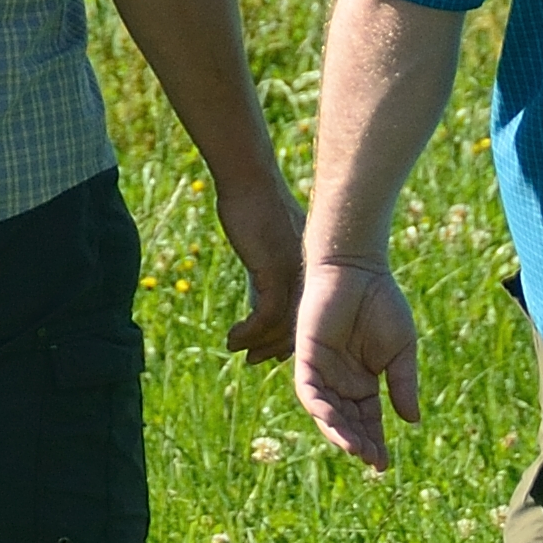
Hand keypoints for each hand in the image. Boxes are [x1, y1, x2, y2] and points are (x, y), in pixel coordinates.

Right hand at [212, 175, 310, 371]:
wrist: (250, 182)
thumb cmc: (252, 210)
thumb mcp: (263, 249)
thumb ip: (264, 275)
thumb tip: (257, 304)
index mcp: (309, 272)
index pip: (305, 317)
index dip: (287, 339)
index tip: (266, 351)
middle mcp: (308, 276)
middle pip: (299, 326)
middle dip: (275, 348)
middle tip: (253, 360)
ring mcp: (294, 275)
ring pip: (283, 326)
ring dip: (258, 344)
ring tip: (238, 349)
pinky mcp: (275, 272)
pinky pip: (266, 316)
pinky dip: (248, 332)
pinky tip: (233, 338)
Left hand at [292, 253, 425, 469]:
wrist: (358, 269)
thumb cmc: (381, 303)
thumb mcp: (401, 350)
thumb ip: (403, 384)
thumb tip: (412, 421)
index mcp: (363, 381)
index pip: (367, 420)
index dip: (375, 442)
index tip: (384, 465)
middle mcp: (340, 381)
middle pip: (347, 421)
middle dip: (358, 442)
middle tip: (371, 460)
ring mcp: (322, 370)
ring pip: (326, 412)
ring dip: (339, 431)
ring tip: (356, 449)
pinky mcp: (306, 357)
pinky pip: (308, 390)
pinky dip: (320, 408)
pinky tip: (334, 423)